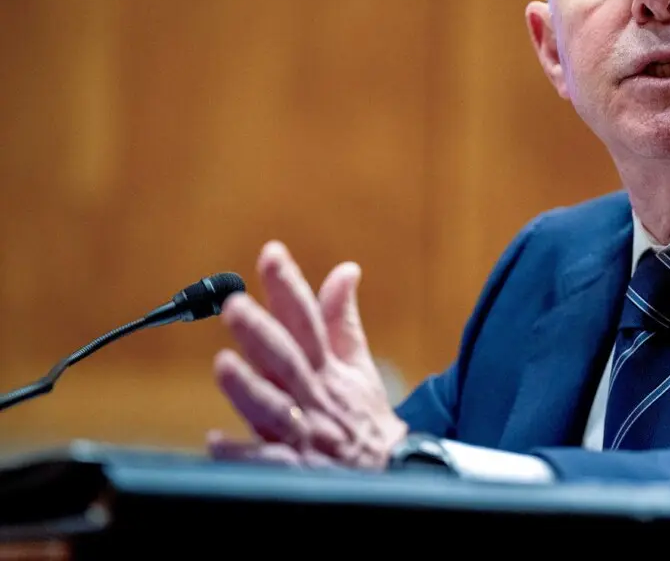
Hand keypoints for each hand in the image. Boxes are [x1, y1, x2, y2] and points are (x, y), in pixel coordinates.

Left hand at [207, 240, 406, 468]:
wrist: (393, 477)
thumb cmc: (364, 419)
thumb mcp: (358, 367)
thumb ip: (342, 320)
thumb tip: (345, 270)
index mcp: (326, 370)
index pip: (307, 320)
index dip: (289, 287)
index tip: (271, 253)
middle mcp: (314, 397)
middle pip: (286, 359)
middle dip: (262, 332)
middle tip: (235, 305)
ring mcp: (305, 435)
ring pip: (274, 409)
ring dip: (249, 387)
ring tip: (222, 363)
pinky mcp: (297, 472)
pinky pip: (268, 464)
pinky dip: (243, 454)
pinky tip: (216, 440)